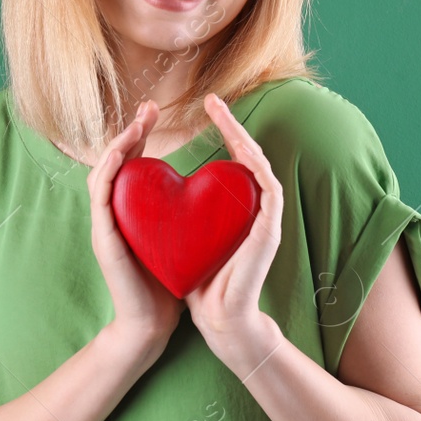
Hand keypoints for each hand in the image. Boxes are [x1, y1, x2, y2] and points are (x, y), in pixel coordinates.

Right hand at [87, 99, 185, 349]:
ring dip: (117, 145)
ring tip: (135, 125)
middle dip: (129, 130)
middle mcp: (115, 212)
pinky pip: (99, 198)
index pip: (133, 162)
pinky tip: (118, 156)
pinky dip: (107, 172)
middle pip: (114, 160)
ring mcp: (105, 225)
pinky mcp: (104, 239)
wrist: (151, 324)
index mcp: (133, 209)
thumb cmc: (168, 282)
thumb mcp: (181, 236)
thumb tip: (213, 188)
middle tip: (147, 108)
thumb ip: (186, 212)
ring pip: (102, 173)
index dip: (141, 134)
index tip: (155, 111)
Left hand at [184, 93, 283, 364]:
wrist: (217, 321)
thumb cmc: (194, 284)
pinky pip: (267, 185)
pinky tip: (240, 143)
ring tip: (222, 111)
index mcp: (232, 208)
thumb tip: (150, 185)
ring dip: (240, 134)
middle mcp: (252, 208)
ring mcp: (264, 217)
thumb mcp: (176, 236)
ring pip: (256, 162)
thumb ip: (172, 211)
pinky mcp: (270, 228)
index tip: (201, 110)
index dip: (217, 133)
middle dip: (229, 123)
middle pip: (244, 153)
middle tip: (212, 99)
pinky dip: (254, 161)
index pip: (227, 160)